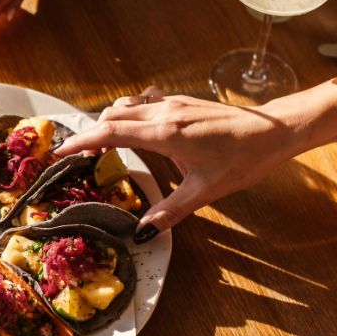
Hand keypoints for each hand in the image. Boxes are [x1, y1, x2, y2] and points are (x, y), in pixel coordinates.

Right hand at [55, 87, 304, 240]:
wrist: (276, 129)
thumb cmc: (244, 158)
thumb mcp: (204, 190)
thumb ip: (169, 211)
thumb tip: (142, 233)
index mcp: (164, 133)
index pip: (109, 133)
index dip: (80, 142)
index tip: (59, 152)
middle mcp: (163, 112)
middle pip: (111, 116)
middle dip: (90, 133)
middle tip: (78, 156)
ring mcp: (173, 103)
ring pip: (126, 105)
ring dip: (109, 122)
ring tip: (103, 146)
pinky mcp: (182, 102)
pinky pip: (143, 102)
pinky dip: (128, 114)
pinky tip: (135, 130)